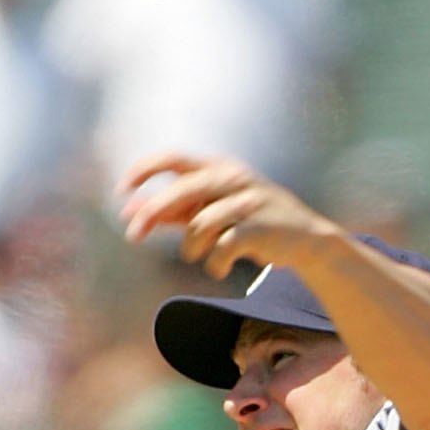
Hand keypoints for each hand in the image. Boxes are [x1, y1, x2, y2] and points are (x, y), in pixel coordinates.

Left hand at [118, 153, 334, 280]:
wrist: (307, 240)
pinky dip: (215, 263)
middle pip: (180, 191)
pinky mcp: (261, 227)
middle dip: (151, 214)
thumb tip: (130, 209)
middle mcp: (232, 177)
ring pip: (199, 223)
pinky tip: (219, 269)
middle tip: (133, 235)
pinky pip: (223, 247)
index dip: (144, 171)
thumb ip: (175, 209)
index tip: (121, 190)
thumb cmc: (252, 223)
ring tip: (195, 257)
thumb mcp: (212, 210)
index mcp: (218, 167)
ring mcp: (248, 201)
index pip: (173, 159)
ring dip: (189, 247)